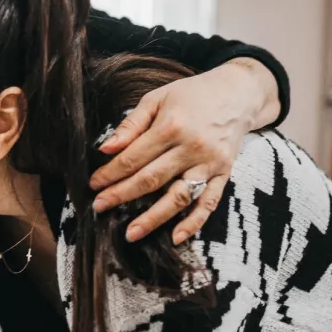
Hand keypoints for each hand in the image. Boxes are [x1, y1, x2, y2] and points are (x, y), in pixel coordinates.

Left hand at [88, 59, 276, 244]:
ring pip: (178, 197)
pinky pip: (208, 203)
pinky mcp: (224, 174)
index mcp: (172, 127)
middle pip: (151, 180)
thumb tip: (106, 149)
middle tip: (99, 207)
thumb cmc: (192, 95)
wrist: (237, 93)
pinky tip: (176, 238)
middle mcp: (192, 148)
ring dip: (153, 218)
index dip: (111, 173)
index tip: (93, 185)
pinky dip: (194, 223)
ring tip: (131, 233)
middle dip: (122, 195)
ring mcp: (210, 164)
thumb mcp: (157, 98)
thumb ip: (131, 124)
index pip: (134, 158)